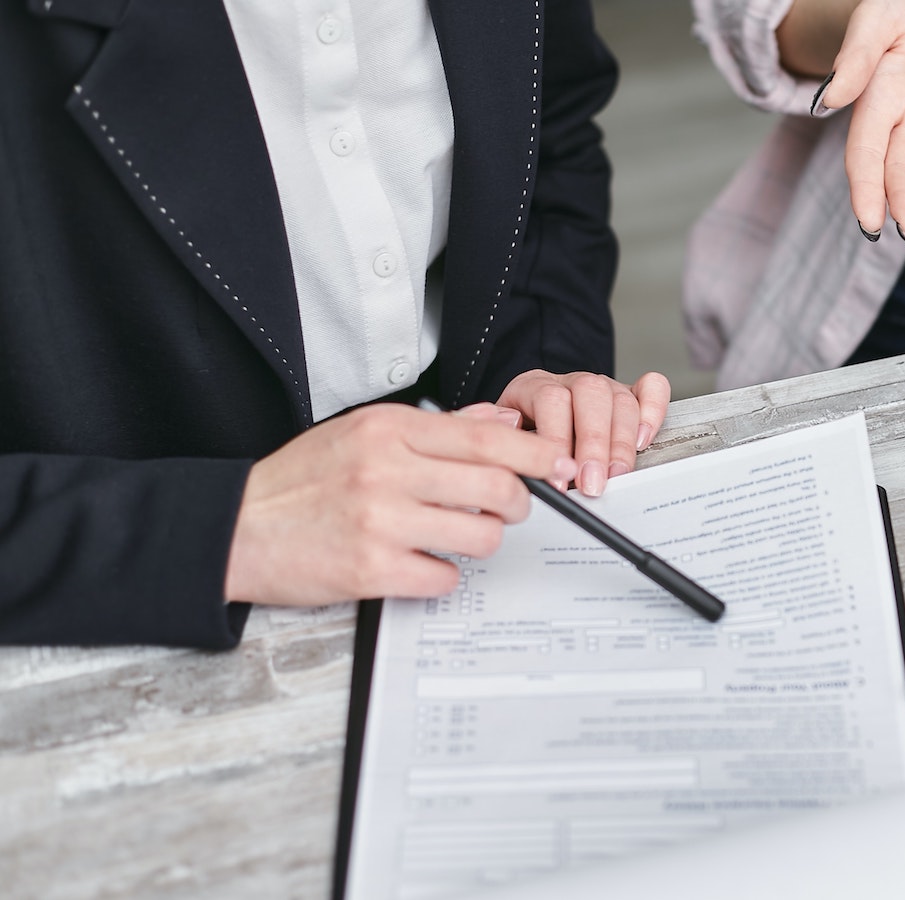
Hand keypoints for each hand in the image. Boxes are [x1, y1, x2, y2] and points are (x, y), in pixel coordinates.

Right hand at [225, 404, 578, 605]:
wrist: (235, 528)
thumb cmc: (302, 480)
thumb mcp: (362, 433)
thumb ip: (437, 428)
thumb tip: (503, 423)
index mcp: (388, 429)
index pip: (486, 438)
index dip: (535, 453)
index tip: (557, 464)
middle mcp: (387, 469)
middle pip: (497, 487)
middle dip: (518, 504)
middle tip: (508, 509)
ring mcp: (380, 521)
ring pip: (481, 535)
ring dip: (481, 541)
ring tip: (455, 536)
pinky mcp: (371, 569)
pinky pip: (444, 577)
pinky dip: (442, 575)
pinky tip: (419, 564)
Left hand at [495, 370, 670, 496]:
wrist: (531, 424)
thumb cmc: (519, 439)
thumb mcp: (502, 441)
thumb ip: (506, 443)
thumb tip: (522, 454)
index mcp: (534, 386)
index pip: (550, 400)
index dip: (556, 441)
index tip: (558, 480)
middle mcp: (572, 382)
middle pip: (590, 395)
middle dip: (594, 445)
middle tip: (591, 484)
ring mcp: (604, 386)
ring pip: (621, 399)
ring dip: (621, 443)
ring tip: (615, 476)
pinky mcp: (630, 394)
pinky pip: (652, 388)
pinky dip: (653, 412)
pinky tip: (643, 441)